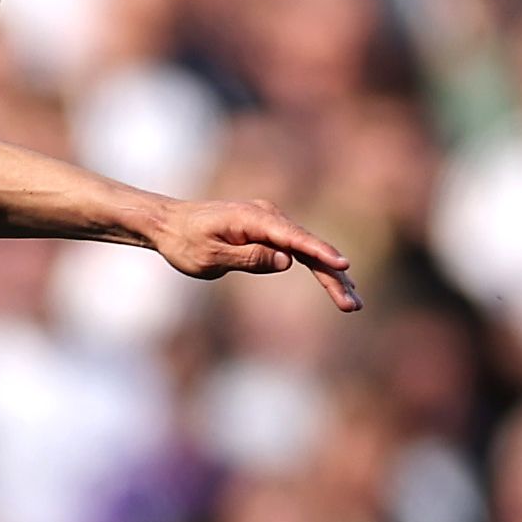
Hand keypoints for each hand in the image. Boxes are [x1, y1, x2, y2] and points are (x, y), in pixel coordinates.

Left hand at [150, 198, 362, 312]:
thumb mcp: (210, 257)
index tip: (342, 265)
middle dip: (332, 276)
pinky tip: (336, 279)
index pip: (294, 238)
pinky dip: (315, 265)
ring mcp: (269, 223)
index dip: (320, 252)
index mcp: (253, 219)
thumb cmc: (184, 241)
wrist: (168, 224)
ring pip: (307, 250)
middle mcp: (267, 216)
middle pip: (307, 247)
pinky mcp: (267, 232)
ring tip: (352, 301)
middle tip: (352, 304)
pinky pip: (297, 249)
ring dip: (330, 275)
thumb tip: (287, 260)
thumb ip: (249, 258)